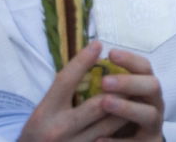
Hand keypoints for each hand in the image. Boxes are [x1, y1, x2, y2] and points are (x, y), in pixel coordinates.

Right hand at [19, 41, 162, 141]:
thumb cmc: (39, 132)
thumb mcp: (43, 110)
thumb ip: (63, 91)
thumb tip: (87, 60)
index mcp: (44, 113)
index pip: (65, 81)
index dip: (82, 61)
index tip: (98, 44)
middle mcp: (59, 130)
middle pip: (97, 104)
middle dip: (118, 88)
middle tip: (131, 74)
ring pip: (110, 123)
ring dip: (125, 107)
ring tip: (136, 92)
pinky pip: (110, 139)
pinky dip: (121, 126)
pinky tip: (128, 116)